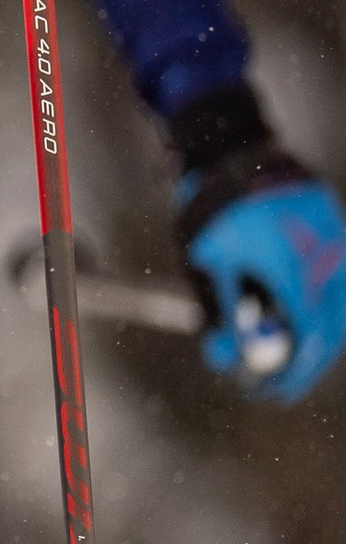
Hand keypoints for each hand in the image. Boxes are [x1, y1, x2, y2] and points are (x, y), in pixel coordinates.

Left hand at [177, 153, 345, 403]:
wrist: (234, 152)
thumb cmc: (213, 212)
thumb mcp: (210, 267)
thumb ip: (224, 316)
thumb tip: (234, 359)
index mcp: (292, 271)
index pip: (306, 340)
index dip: (292, 373)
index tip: (269, 392)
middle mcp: (322, 260)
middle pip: (330, 331)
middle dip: (304, 363)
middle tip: (276, 383)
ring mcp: (335, 244)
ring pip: (340, 308)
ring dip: (317, 337)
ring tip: (285, 352)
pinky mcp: (337, 230)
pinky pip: (339, 282)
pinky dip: (324, 306)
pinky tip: (300, 318)